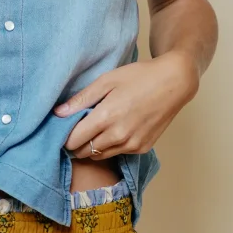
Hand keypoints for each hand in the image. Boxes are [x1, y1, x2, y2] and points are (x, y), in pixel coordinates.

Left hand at [54, 53, 198, 160]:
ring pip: (100, 156)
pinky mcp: (142, 148)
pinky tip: (113, 131)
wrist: (174, 82)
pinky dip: (110, 146)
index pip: (74, 140)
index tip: (63, 130)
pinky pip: (118, 153)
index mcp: (106, 117)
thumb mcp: (107, 80)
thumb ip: (81, 98)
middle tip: (76, 131)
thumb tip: (58, 113)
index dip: (65, 137)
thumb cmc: (139, 77)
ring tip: (93, 131)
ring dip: (92, 148)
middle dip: (76, 144)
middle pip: (85, 151)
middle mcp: (119, 135)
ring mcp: (132, 144)